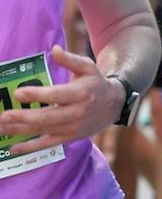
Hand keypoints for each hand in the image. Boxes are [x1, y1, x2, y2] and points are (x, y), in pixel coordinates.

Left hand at [0, 46, 123, 153]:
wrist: (114, 105)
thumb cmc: (96, 83)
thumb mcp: (88, 67)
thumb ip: (70, 60)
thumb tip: (54, 50)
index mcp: (80, 93)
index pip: (55, 95)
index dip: (36, 95)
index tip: (18, 93)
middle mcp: (76, 112)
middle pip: (46, 117)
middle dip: (23, 117)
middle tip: (3, 116)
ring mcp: (72, 127)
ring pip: (43, 131)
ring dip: (20, 130)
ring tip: (1, 128)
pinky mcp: (70, 137)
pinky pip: (48, 144)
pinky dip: (31, 148)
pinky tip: (14, 148)